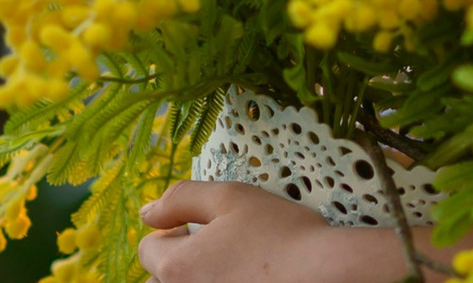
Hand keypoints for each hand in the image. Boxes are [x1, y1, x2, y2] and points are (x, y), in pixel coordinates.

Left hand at [138, 182, 468, 282]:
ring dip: (198, 277)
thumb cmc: (282, 234)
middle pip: (161, 277)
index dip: (173, 231)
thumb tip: (147, 211)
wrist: (325, 274)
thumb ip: (182, 198)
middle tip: (222, 249)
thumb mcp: (232, 197)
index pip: (147, 249)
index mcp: (177, 265)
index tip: (205, 228)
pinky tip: (246, 278)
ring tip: (233, 268)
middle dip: (180, 261)